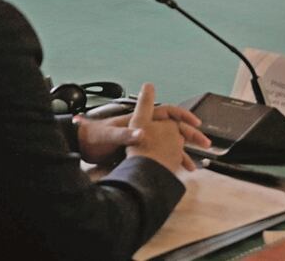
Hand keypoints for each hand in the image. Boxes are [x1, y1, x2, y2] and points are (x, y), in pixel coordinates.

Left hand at [77, 96, 210, 164]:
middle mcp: (142, 128)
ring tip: (194, 166)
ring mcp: (140, 140)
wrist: (79, 146)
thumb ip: (124, 134)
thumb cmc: (91, 137)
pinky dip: (169, 163)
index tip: (196, 124)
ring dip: (182, 153)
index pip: (166, 111)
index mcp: (138, 119)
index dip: (183, 116)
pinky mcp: (136, 152)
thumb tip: (141, 134)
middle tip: (205, 145)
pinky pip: (159, 156)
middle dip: (189, 136)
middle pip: (172, 128)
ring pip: (167, 145)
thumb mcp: (108, 135)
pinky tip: (175, 172)